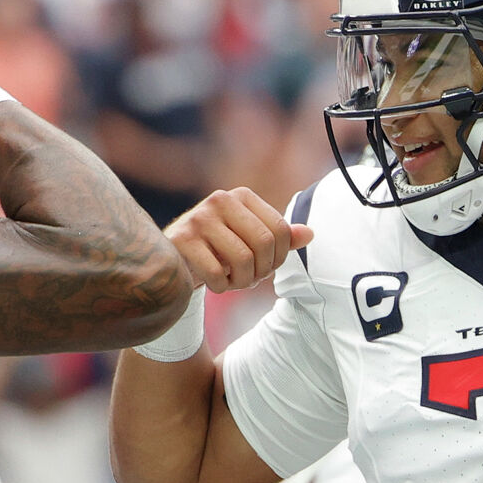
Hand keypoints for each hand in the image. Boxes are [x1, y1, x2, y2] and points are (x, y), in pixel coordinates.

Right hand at [167, 189, 312, 291]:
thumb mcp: (249, 240)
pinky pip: (217, 273)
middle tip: (250, 279)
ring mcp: (199, 217)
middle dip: (262, 271)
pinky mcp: (182, 239)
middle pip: (264, 243)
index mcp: (241, 196)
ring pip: (243, 260)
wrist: (173, 259)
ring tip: (234, 282)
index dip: (280, 257)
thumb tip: (310, 234)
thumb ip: (278, 237)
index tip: (267, 268)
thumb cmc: (217, 250)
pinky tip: (216, 284)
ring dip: (242, 281)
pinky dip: (221, 287)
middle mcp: (220, 200)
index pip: (281, 229)